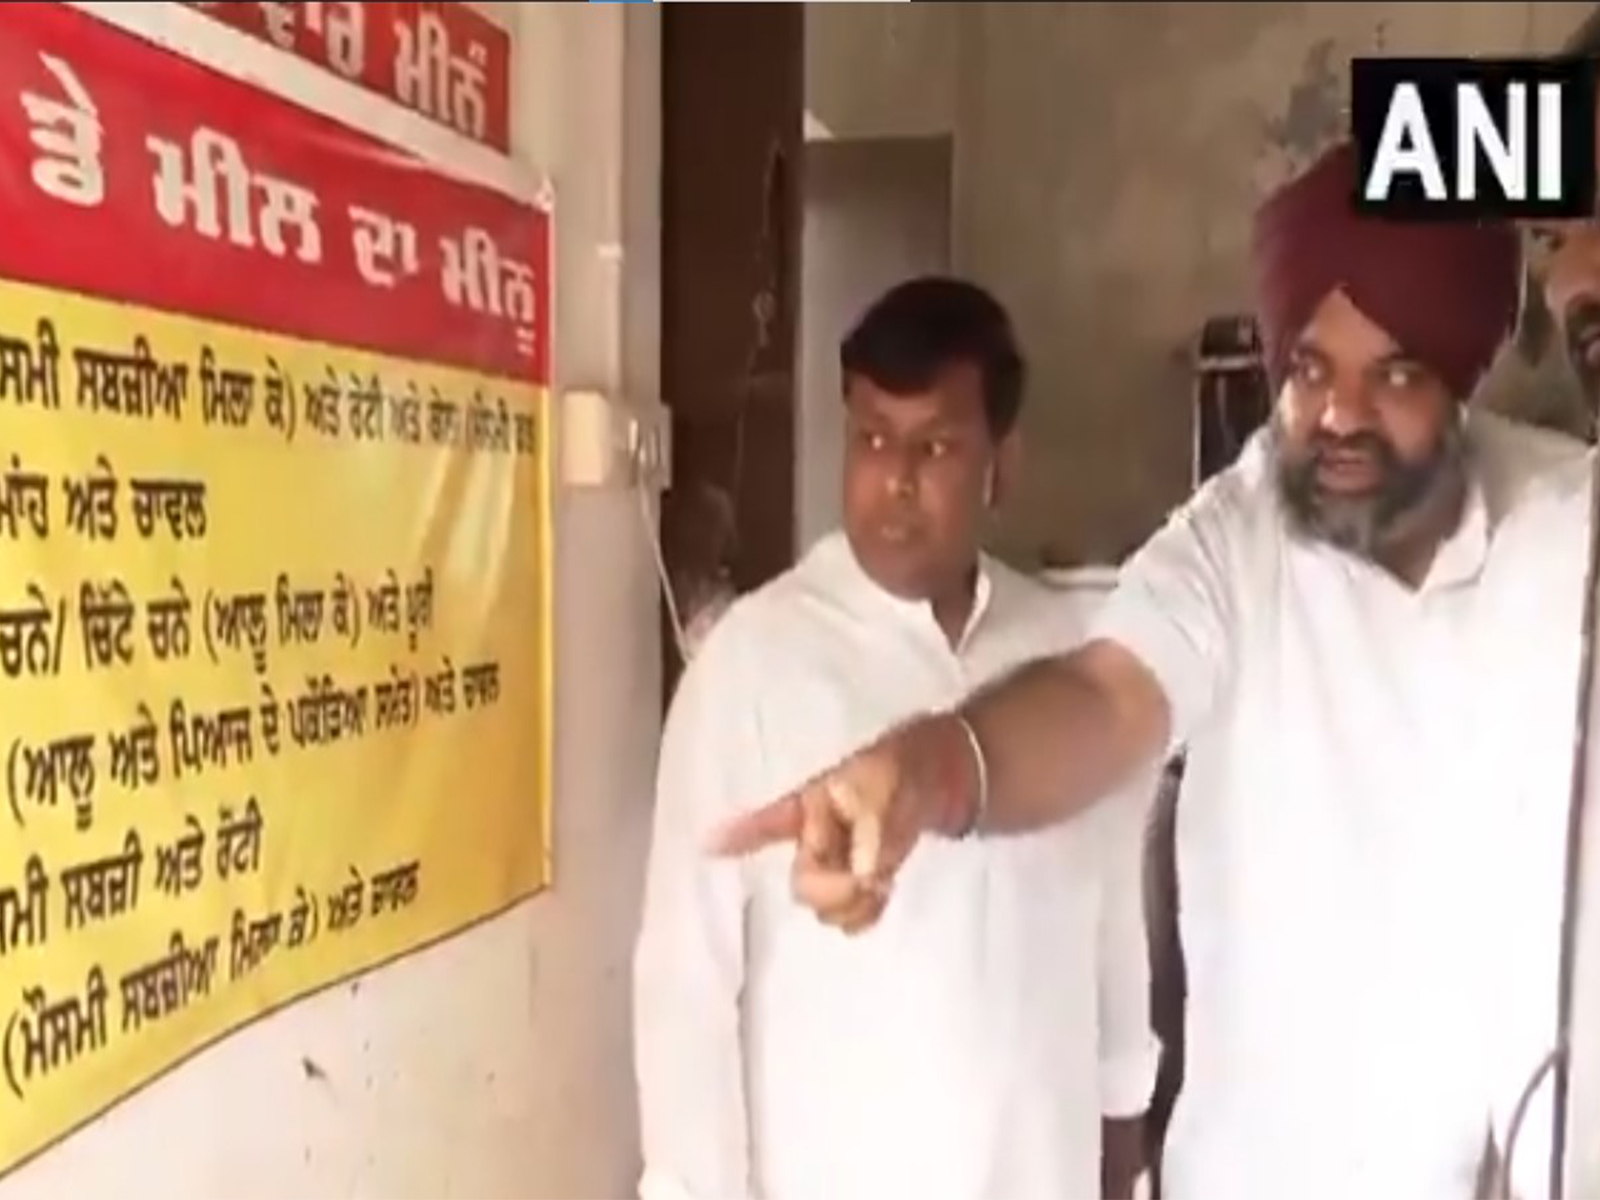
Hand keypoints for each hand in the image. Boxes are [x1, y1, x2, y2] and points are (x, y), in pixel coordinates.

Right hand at [706, 712, 976, 932]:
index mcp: (811, 803)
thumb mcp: (887, 788)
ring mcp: (837, 858)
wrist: (943, 774)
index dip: (738, 835)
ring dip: (851, 905)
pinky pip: (849, 911)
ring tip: (880, 886)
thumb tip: (864, 876)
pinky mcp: (860, 877)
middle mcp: (814, 834)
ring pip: (824, 905)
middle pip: (803, 884)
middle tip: (868, 882)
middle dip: (832, 891)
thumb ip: (873, 832)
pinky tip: (880, 898)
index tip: (707, 846)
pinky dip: (863, 913)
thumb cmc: (906, 768)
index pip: (768, 821)